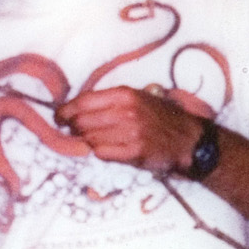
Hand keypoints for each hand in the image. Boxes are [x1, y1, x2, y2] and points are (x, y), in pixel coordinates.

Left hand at [55, 86, 202, 175]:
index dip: (66, 111)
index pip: (83, 102)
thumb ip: (108, 100)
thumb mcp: (137, 97)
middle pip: (83, 121)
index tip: (59, 117)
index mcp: (124, 94)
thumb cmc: (159, 116)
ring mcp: (131, 133)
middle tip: (75, 131)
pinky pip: (102, 153)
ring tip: (95, 140)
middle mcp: (127, 112)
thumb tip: (74, 108)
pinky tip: (107, 149)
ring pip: (90, 138)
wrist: (189, 139)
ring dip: (87, 141)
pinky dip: (99, 152)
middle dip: (75, 128)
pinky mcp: (135, 153)